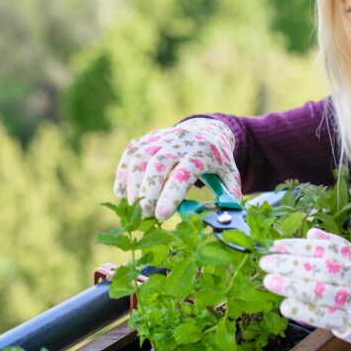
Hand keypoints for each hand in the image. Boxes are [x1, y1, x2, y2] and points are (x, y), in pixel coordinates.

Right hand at [113, 118, 242, 219]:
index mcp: (202, 152)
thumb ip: (229, 196)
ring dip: (132, 184)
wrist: (207, 131)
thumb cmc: (216, 160)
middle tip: (145, 215)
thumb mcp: (229, 175)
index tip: (161, 216)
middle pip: (158, 164)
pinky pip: (131, 152)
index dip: (171, 194)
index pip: (184, 172)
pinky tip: (121, 193)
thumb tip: (225, 220)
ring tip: (133, 207)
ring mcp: (162, 138)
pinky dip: (122, 172)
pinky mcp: (149, 138)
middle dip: (148, 191)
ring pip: (141, 157)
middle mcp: (180, 142)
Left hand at [259, 228, 350, 350]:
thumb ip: (340, 247)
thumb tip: (311, 233)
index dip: (299, 246)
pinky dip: (304, 311)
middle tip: (265, 263)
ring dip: (292, 287)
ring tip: (269, 282)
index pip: (327, 249)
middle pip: (322, 269)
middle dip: (290, 265)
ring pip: (322, 293)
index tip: (276, 245)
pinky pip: (325, 317)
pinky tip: (286, 305)